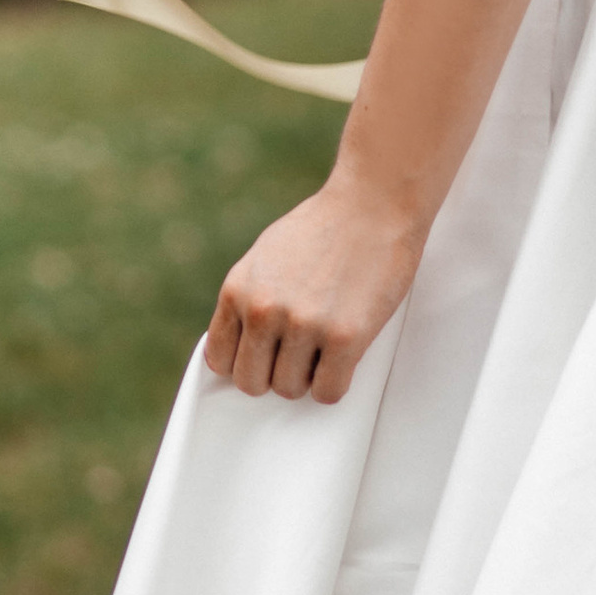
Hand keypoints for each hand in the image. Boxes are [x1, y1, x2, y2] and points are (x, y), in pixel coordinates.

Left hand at [204, 172, 424, 401]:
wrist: (375, 202)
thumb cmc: (326, 227)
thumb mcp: (266, 256)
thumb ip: (248, 298)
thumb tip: (236, 344)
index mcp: (237, 289)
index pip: (220, 359)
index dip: (244, 362)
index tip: (264, 357)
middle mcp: (262, 310)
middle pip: (250, 383)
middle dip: (273, 375)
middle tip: (297, 356)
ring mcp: (302, 325)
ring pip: (289, 390)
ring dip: (307, 378)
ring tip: (325, 349)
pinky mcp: (344, 337)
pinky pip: (327, 392)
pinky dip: (335, 384)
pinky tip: (344, 360)